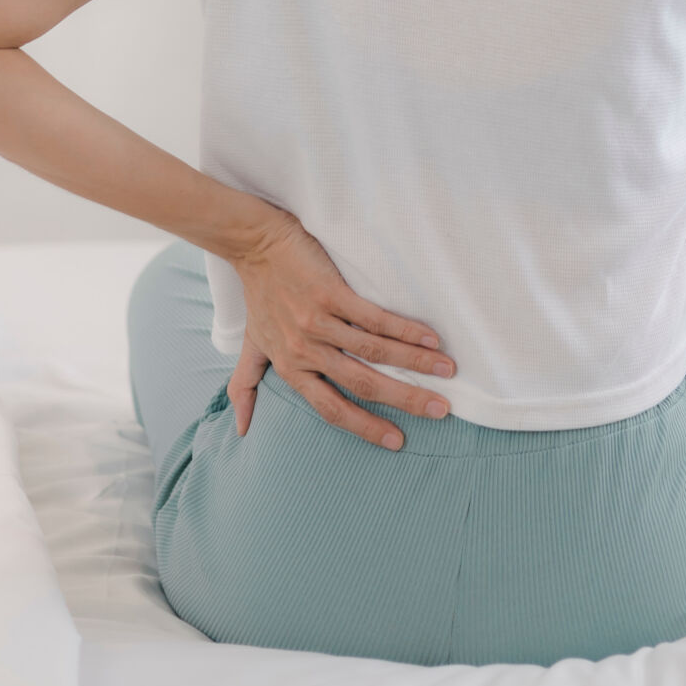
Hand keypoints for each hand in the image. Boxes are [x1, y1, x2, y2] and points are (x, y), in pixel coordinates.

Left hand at [224, 205, 455, 448]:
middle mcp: (305, 350)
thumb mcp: (251, 346)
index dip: (366, 427)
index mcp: (291, 368)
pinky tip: (430, 338)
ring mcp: (318, 322)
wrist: (254, 244)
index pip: (331, 409)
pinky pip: (374, 318)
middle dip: (405, 400)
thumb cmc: (258, 296)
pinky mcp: (329, 293)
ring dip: (415, 363)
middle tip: (440, 410)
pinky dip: (405, 330)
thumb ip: (246, 386)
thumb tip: (238, 429)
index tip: (398, 441)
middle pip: (362, 384)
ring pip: (374, 351)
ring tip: (447, 371)